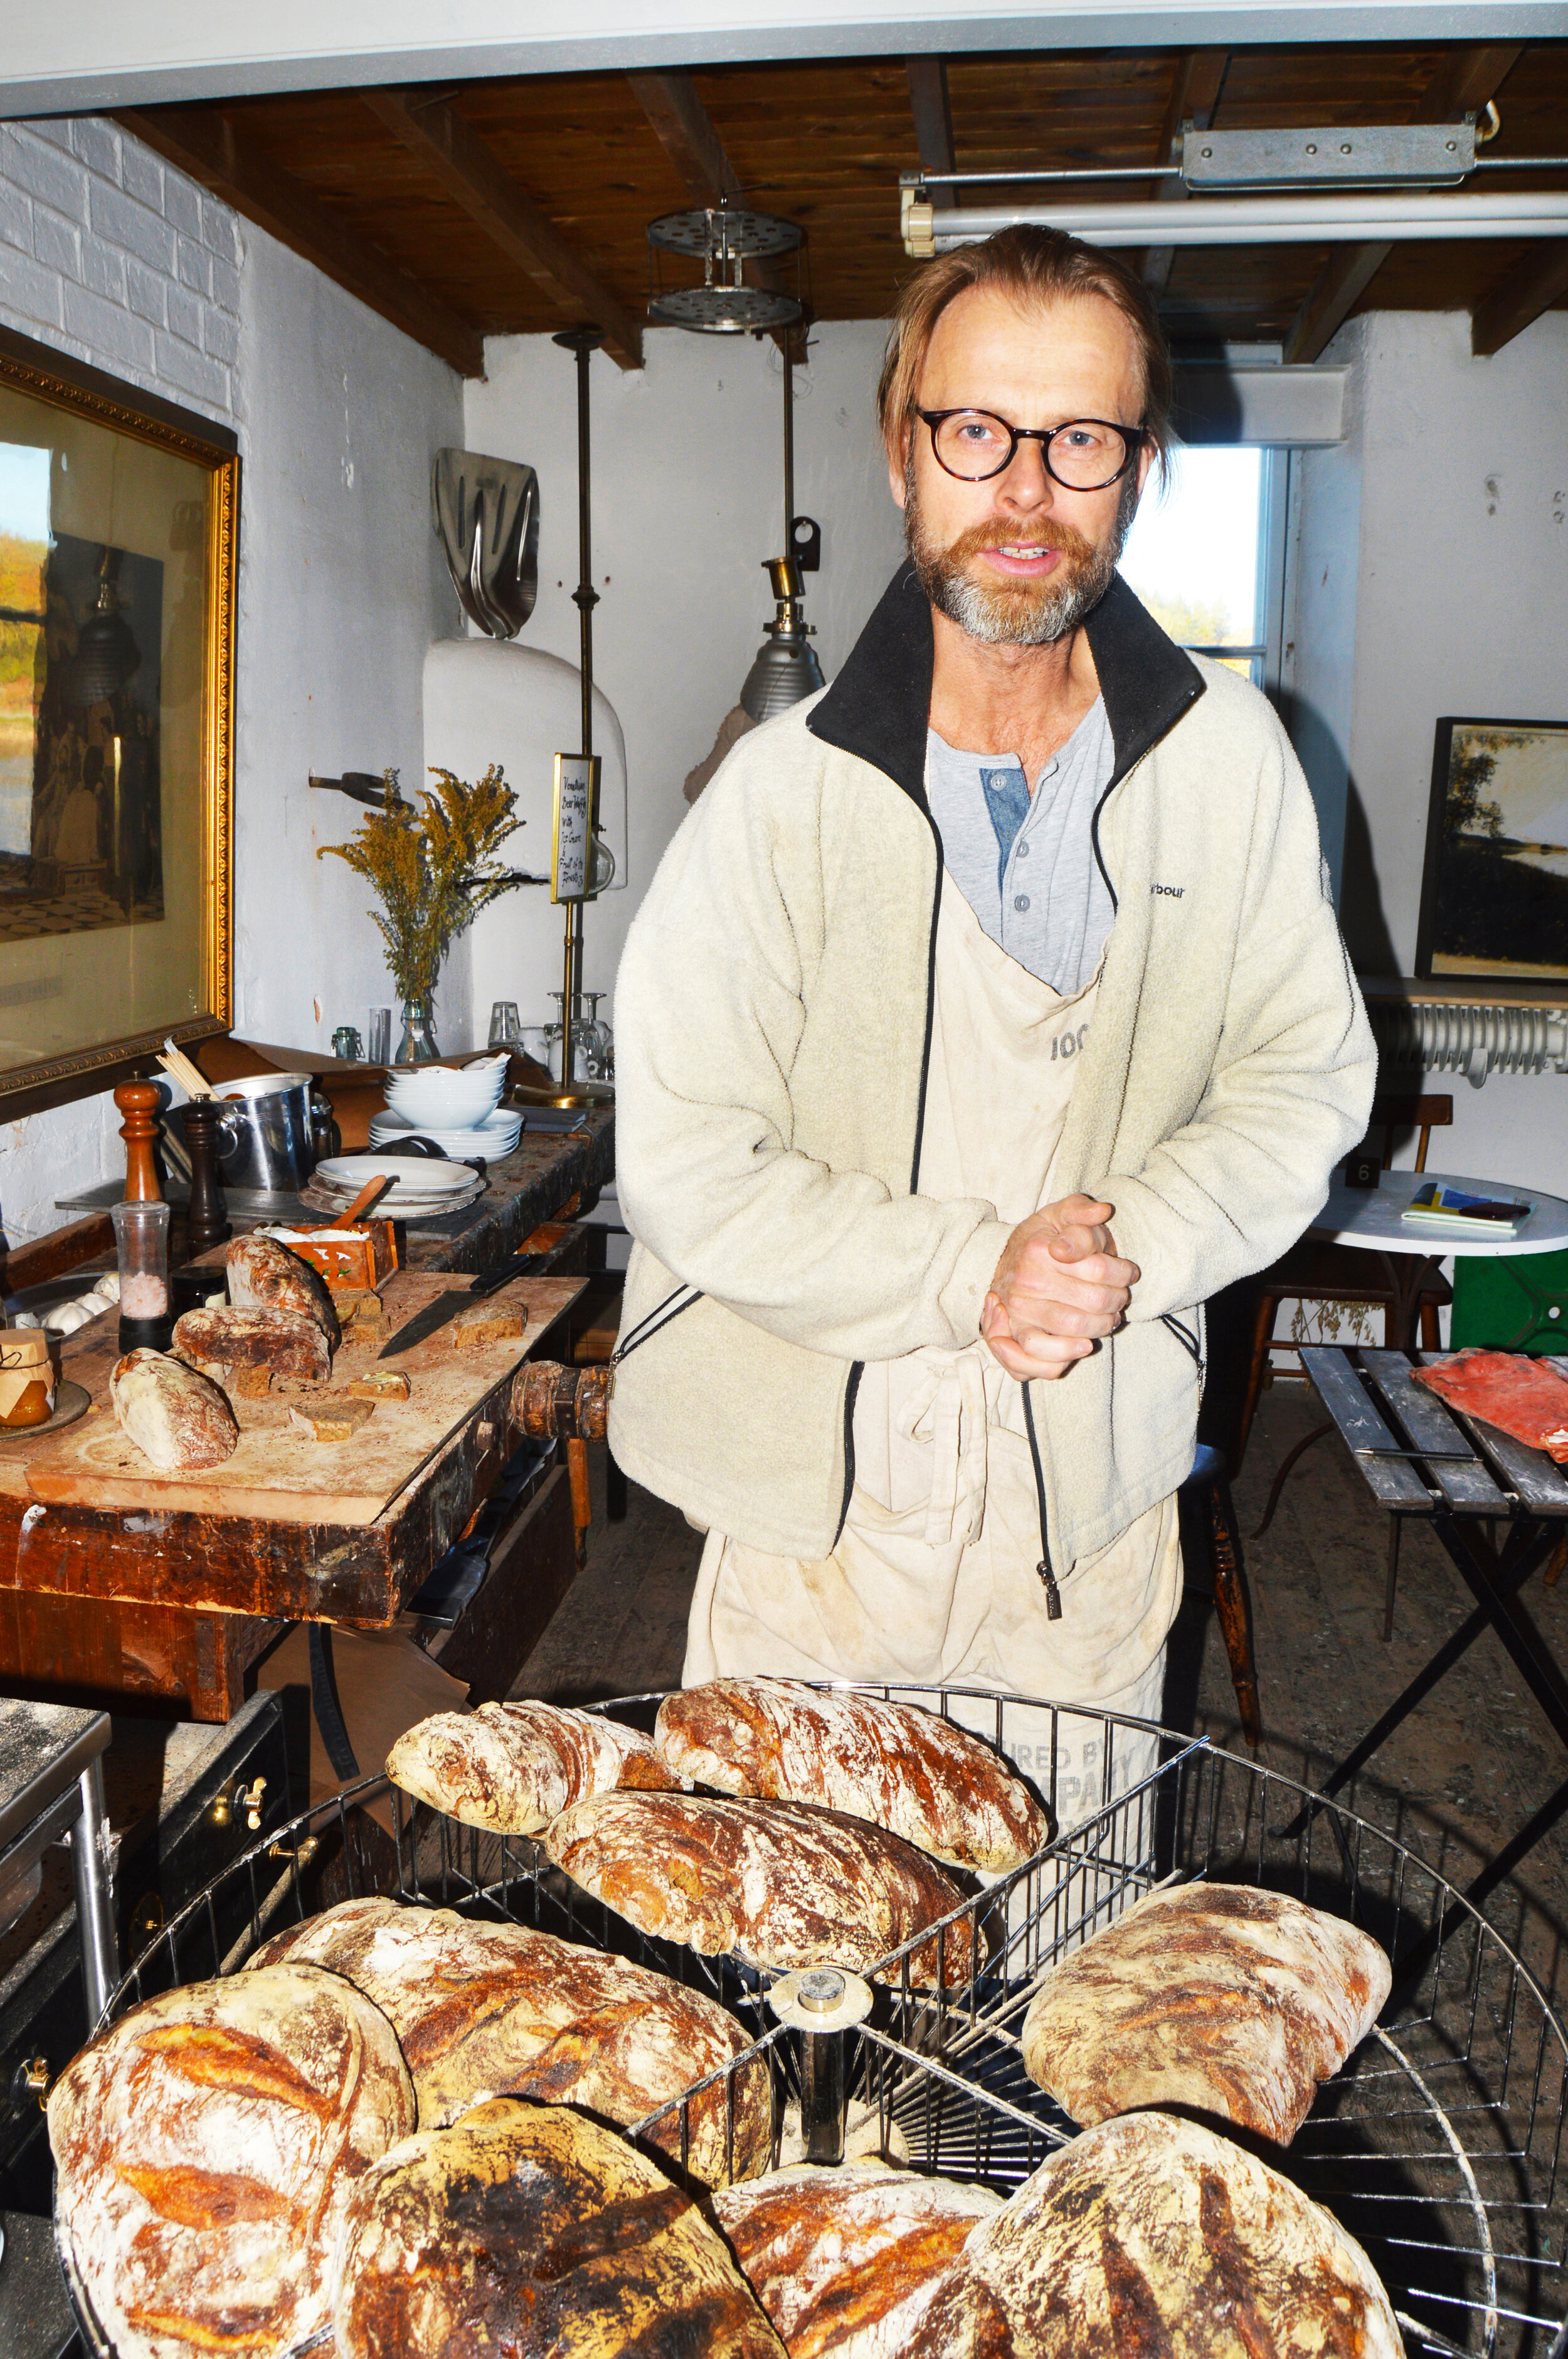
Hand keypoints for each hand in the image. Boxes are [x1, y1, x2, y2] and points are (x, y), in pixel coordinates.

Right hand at [981, 1195, 1138, 1381]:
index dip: (1123, 1272)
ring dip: (1101, 1327)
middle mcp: (1025, 1281)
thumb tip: (1102, 1211)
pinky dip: (1065, 1356)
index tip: (1129, 1272)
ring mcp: (1018, 1311)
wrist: (1008, 1260)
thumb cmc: (1044, 1238)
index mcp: (1038, 1250)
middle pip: (1093, 1301)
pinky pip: (1038, 1357)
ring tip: (1109, 1320)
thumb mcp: (1061, 1214)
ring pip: (1073, 1328)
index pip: (1098, 1268)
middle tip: (1121, 1298)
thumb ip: (1082, 1209)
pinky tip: (1083, 1345)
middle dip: (1117, 1301)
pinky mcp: (1015, 1335)